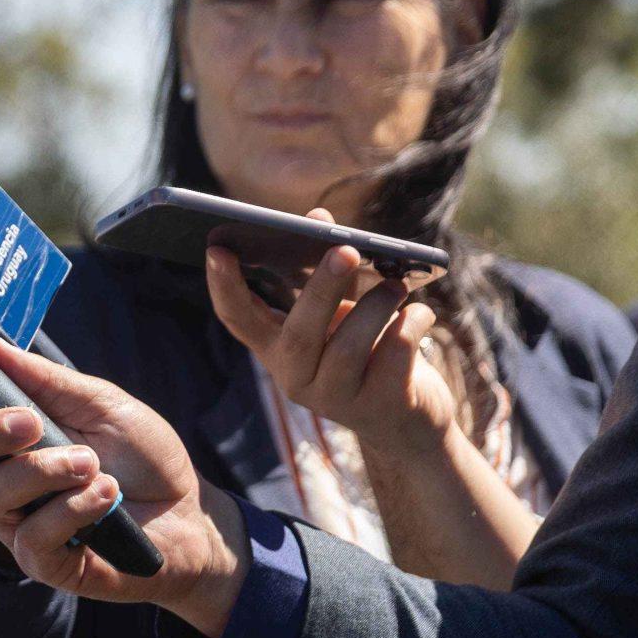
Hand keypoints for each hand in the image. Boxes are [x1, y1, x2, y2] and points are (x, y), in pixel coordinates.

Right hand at [0, 336, 248, 637]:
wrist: (193, 515)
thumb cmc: (141, 457)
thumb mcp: (97, 402)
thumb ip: (41, 379)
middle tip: (29, 422)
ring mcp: (14, 526)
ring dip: (43, 470)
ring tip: (91, 462)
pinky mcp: (44, 562)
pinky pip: (32, 536)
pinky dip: (72, 508)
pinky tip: (106, 495)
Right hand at [205, 218, 452, 457]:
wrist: (408, 419)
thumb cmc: (369, 352)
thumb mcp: (343, 312)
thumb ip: (328, 270)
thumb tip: (318, 219)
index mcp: (276, 349)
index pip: (237, 319)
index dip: (223, 286)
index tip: (217, 249)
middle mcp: (296, 378)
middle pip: (299, 333)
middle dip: (322, 288)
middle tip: (346, 249)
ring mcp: (336, 398)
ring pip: (350, 345)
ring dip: (377, 305)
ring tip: (397, 284)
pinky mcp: (380, 406)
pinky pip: (395, 355)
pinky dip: (411, 324)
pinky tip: (420, 315)